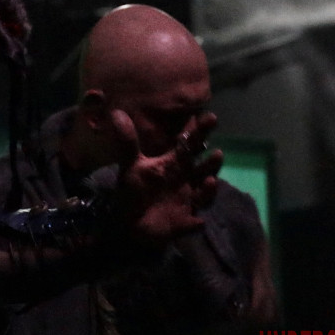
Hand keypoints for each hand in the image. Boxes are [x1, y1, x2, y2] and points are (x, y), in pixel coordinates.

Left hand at [112, 109, 222, 243]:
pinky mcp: (186, 219)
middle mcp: (186, 178)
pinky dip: (196, 220)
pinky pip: (195, 220)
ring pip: (205, 190)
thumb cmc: (135, 190)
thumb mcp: (130, 165)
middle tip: (217, 151)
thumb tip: (117, 112)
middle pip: (203, 167)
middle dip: (211, 160)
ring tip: (211, 179)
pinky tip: (198, 219)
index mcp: (173, 163)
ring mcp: (189, 198)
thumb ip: (128, 142)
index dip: (199, 131)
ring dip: (210, 186)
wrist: (130, 222)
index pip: (190, 144)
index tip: (210, 116)